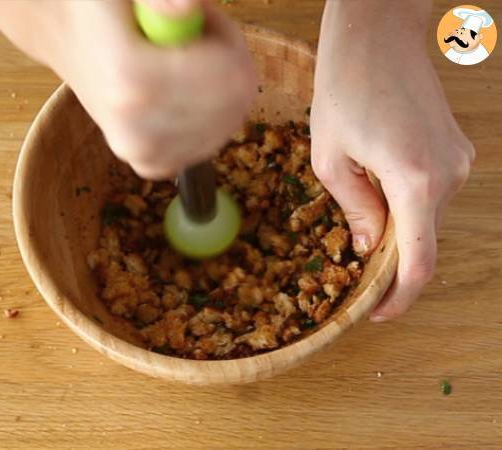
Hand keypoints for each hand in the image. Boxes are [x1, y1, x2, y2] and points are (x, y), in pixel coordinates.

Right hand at [0, 0, 255, 179]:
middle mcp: (135, 129)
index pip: (232, 76)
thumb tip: (187, 10)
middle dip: (226, 66)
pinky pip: (208, 141)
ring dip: (216, 92)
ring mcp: (143, 154)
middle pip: (233, 104)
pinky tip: (178, 96)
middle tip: (191, 41)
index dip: (228, 41)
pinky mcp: (151, 165)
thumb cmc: (103, 5)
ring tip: (179, 65)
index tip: (202, 20)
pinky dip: (205, 118)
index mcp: (131, 81)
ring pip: (226, 124)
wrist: (69, 36)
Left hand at [311, 1, 473, 320]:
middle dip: (389, 264)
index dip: (399, 297)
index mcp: (414, 182)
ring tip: (357, 220)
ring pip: (426, 218)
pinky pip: (430, 194)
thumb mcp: (330, 159)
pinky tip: (376, 191)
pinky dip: (405, 206)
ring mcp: (457, 161)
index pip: (418, 263)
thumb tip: (368, 246)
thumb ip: (355, 210)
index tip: (376, 312)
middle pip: (423, 243)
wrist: (376, 35)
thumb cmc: (344, 89)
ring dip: (395, 231)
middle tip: (353, 273)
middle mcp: (448, 175)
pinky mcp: (454, 149)